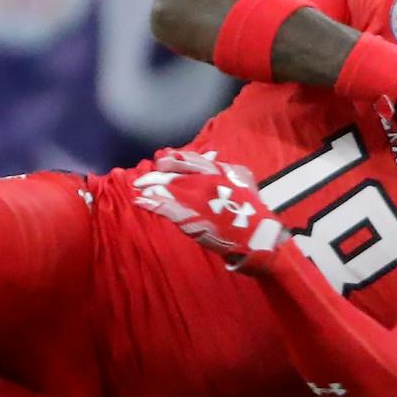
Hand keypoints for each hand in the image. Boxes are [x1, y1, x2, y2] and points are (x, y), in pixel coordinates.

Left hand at [130, 148, 291, 272]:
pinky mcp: (190, 216)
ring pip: (169, 187)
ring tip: (139, 188)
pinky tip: (141, 202)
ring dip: (152, 187)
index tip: (163, 160)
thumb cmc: (252, 211)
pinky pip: (166, 206)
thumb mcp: (244, 182)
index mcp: (220, 171)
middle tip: (144, 177)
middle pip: (177, 171)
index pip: (192, 159)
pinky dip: (152, 203)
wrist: (257, 238)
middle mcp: (207, 180)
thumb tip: (211, 159)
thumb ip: (227, 170)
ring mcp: (198, 198)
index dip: (175, 159)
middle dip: (159, 172)